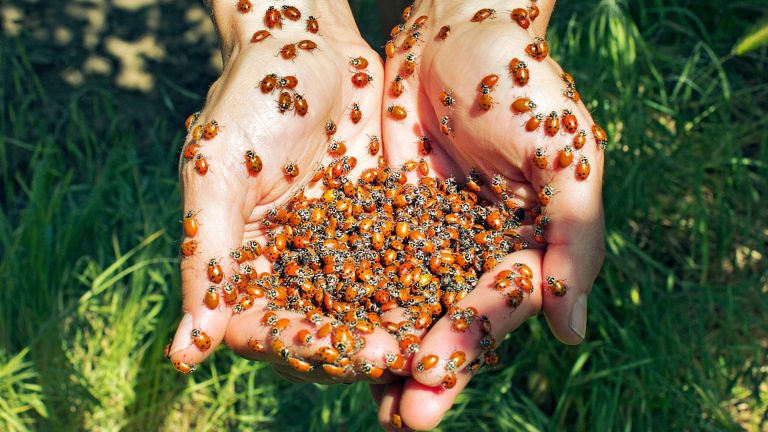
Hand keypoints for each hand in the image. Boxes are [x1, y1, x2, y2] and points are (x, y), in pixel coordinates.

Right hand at [167, 0, 409, 383]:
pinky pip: (405, 264)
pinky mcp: (383, 224)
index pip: (267, 330)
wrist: (311, 44)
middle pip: (324, 331)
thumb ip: (208, 260)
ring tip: (437, 342)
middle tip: (406, 357)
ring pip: (368, 308)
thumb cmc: (250, 98)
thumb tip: (181, 356)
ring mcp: (341, 250)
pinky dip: (427, 285)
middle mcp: (292, 268)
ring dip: (400, 329)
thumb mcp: (218, 174)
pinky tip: (456, 296)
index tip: (346, 355)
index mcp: (243, 266)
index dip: (304, 348)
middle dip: (362, 349)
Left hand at [375, 1, 604, 427]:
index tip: (435, 378)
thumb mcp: (564, 153)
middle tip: (405, 419)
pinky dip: (354, 304)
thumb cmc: (524, 82)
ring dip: (390, 355)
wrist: (457, 30)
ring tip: (371, 404)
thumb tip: (572, 332)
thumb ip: (575, 236)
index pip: (499, 307)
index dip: (470, 344)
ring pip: (410, 306)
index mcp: (529, 247)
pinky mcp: (388, 219)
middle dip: (430, 369)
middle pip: (454, 321)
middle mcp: (479, 253)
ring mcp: (432, 240)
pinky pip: (370, 268)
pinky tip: (332, 338)